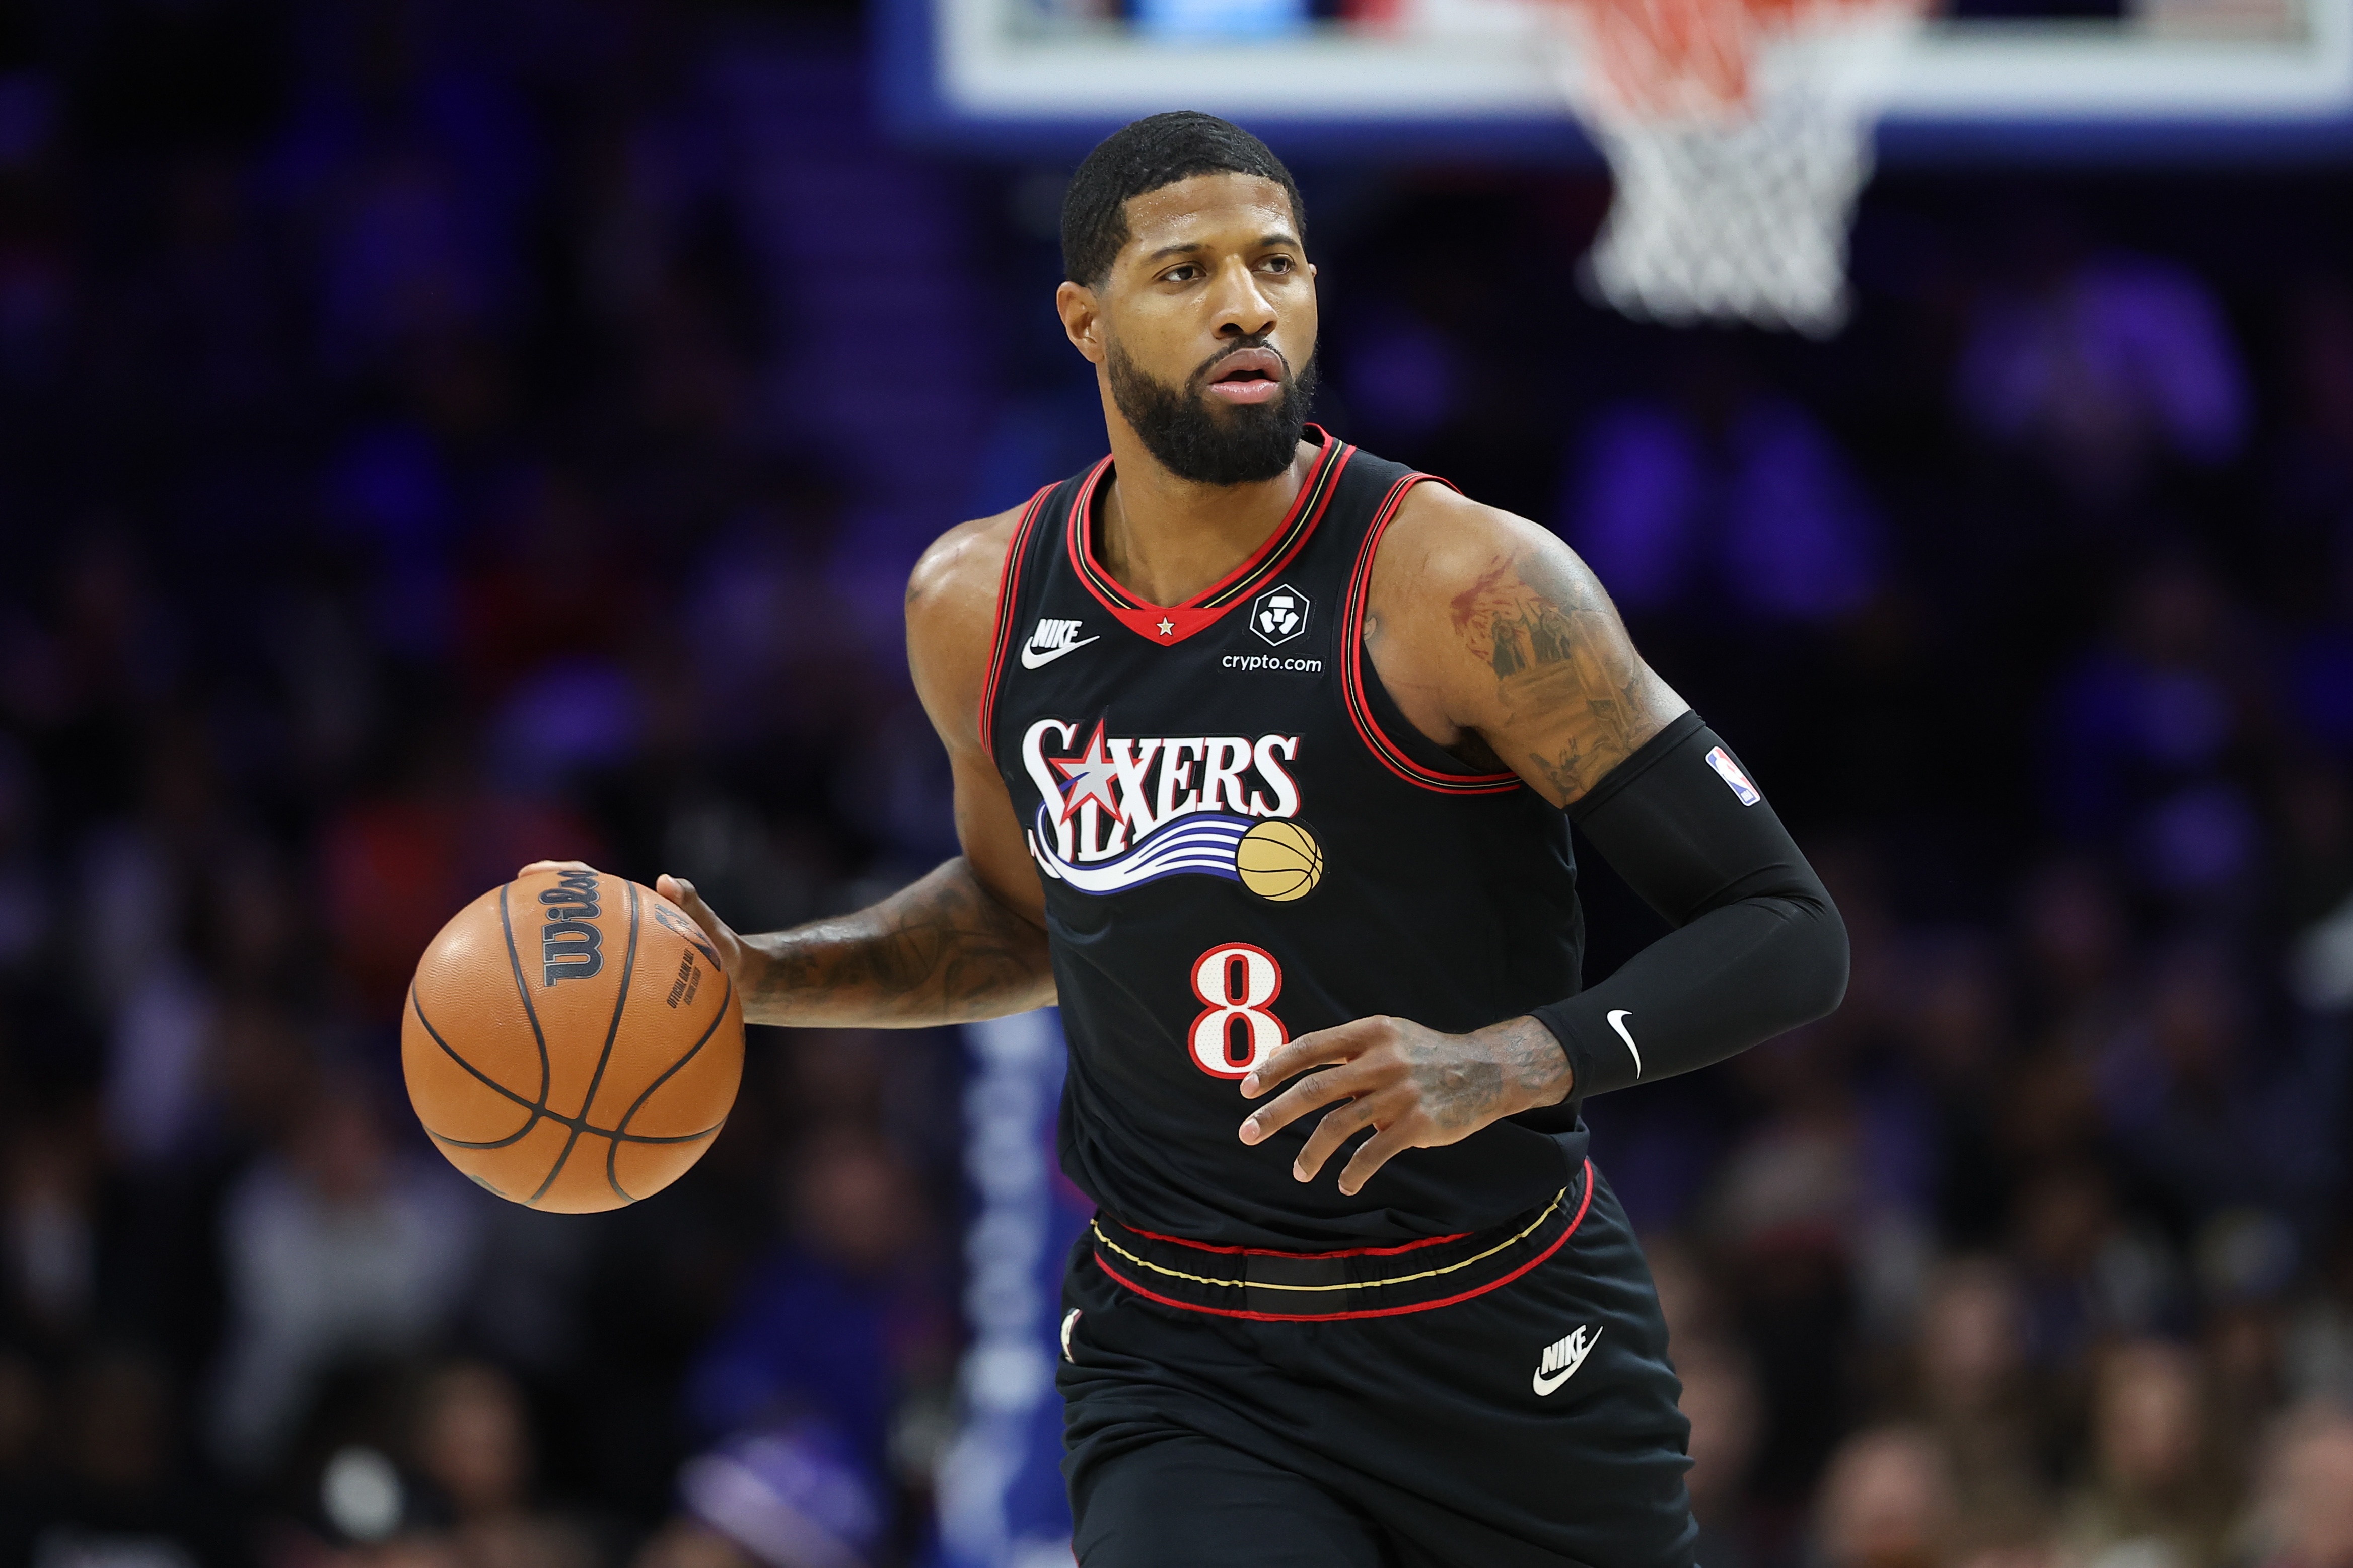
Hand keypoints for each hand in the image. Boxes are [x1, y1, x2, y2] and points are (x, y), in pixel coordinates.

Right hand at [516, 861, 745, 986]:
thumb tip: (668, 880)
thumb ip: (693, 906)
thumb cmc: (722, 954)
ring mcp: (613, 963)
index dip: (557, 877)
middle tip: (498, 908)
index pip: (589, 885)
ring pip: (570, 951)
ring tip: (499, 963)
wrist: (737, 986)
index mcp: (632, 912)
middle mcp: (615, 935)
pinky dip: (565, 1000)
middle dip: (533, 909)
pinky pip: (588, 992)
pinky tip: (540, 1021)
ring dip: (540, 952)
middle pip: (567, 916)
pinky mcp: (618, 989)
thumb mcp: (712, 932)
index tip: (527, 874)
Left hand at [1237, 1016, 1570, 1195]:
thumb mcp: (1385, 1038)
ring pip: (1338, 1126)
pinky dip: (1353, 1172)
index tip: (1247, 1088)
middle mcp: (1382, 1059)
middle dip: (1274, 1113)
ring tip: (1298, 1172)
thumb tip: (1280, 1060)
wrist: (1487, 1071)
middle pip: (1314, 1088)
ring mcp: (1400, 1093)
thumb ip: (1340, 1050)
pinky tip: (1344, 1183)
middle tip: (1247, 1133)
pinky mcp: (1417, 1123)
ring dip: (1311, 1153)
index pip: (1310, 1048)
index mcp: (1371, 1032)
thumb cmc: (1424, 1055)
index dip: (1274, 1067)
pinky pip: (1372, 1153)